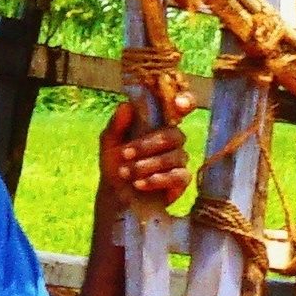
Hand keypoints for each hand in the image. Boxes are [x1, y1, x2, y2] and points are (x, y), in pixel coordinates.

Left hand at [92, 96, 193, 215]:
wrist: (114, 194)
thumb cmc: (114, 162)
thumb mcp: (109, 143)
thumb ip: (116, 125)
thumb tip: (126, 105)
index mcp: (158, 124)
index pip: (180, 107)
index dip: (186, 101)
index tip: (180, 104)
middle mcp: (173, 139)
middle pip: (174, 135)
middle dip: (147, 145)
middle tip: (124, 154)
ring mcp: (179, 159)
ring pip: (176, 156)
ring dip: (147, 164)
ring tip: (126, 173)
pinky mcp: (182, 180)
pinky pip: (179, 176)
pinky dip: (157, 179)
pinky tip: (139, 184)